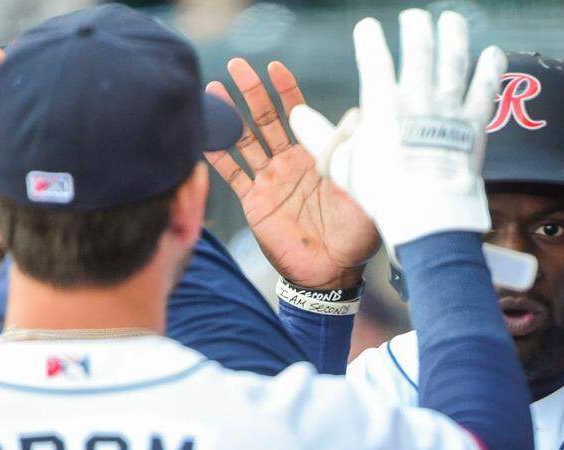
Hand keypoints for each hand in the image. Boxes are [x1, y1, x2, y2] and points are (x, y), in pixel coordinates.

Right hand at [204, 58, 379, 289]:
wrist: (333, 271)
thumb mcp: (361, 190)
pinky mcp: (254, 201)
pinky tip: (202, 134)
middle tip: (238, 65)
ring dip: (229, 114)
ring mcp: (270, 180)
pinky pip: (232, 174)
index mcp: (316, 156)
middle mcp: (290, 163)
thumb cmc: (355, 234)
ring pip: (245, 140)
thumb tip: (358, 117)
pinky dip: (217, 155)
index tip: (275, 66)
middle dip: (253, 91)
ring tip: (214, 88)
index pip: (299, 114)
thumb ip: (353, 156)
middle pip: (266, 119)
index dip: (287, 90)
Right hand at [288, 9, 505, 249]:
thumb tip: (296, 116)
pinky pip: (485, 88)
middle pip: (419, 47)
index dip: (369, 36)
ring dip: (453, 33)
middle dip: (416, 26)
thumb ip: (320, 136)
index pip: (374, 56)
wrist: (429, 218)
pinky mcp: (475, 124)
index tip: (368, 28)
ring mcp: (448, 108)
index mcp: (383, 105)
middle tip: (414, 18)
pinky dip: (491, 67)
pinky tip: (494, 52)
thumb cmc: (384, 195)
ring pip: (454, 58)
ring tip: (451, 19)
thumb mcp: (344, 166)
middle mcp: (418, 98)